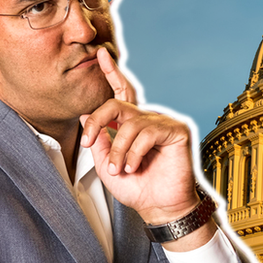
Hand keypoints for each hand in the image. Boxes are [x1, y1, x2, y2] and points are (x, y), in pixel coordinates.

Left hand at [79, 48, 197, 224]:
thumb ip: (96, 142)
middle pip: (118, 104)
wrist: (159, 208)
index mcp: (132, 125)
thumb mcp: (106, 166)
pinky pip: (148, 132)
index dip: (112, 73)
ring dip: (118, 150)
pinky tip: (134, 166)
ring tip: (119, 169)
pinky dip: (135, 151)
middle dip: (98, 121)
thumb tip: (85, 115)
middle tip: (86, 141)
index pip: (122, 93)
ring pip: (130, 124)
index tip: (102, 54)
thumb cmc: (137, 188)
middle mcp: (147, 120)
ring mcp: (163, 123)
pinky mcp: (176, 131)